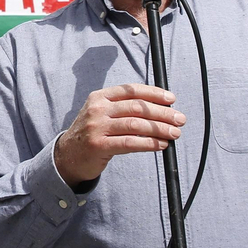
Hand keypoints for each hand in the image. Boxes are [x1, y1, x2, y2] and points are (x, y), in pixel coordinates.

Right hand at [53, 83, 183, 185]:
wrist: (67, 156)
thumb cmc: (92, 134)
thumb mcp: (101, 113)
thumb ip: (123, 108)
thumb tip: (159, 109)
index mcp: (100, 97)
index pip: (132, 90)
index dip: (154, 93)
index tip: (172, 99)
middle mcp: (98, 109)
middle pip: (137, 107)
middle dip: (162, 113)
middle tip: (180, 119)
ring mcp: (97, 127)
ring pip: (136, 125)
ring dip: (159, 129)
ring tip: (174, 133)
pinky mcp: (99, 146)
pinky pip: (130, 143)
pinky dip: (149, 143)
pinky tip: (161, 145)